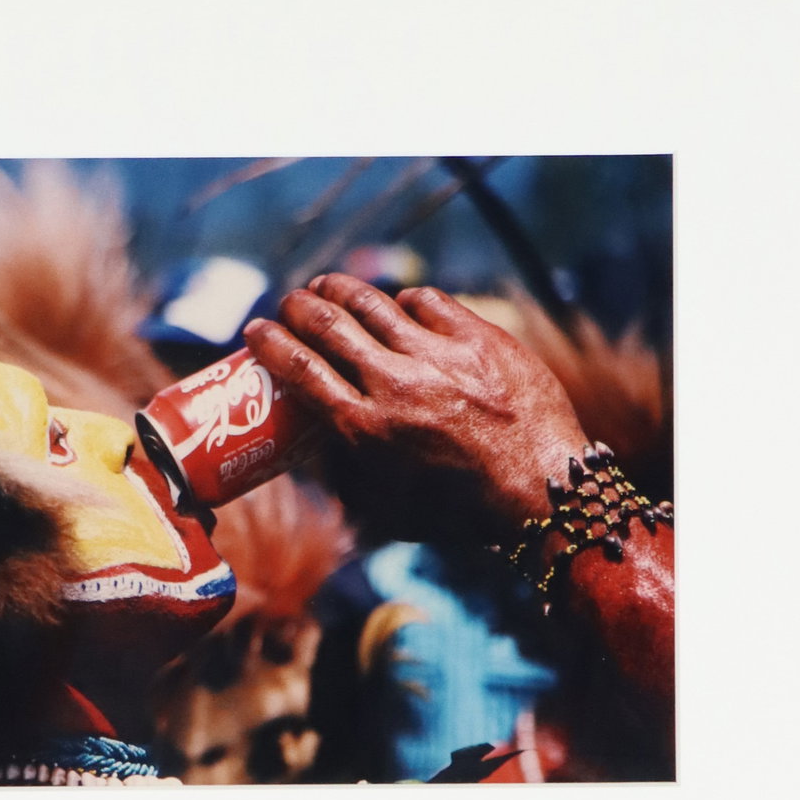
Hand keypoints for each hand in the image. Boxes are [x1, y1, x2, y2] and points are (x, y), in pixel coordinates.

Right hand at [243, 273, 587, 539]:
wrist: (544, 494)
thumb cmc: (461, 513)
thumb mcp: (386, 509)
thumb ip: (345, 475)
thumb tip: (311, 452)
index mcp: (366, 429)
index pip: (300, 368)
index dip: (270, 343)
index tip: (255, 331)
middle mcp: (396, 385)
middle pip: (328, 325)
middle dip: (298, 306)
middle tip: (291, 304)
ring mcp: (440, 356)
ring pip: (373, 302)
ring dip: (340, 289)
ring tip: (328, 286)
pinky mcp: (480, 338)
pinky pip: (428, 300)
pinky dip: (404, 300)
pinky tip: (399, 306)